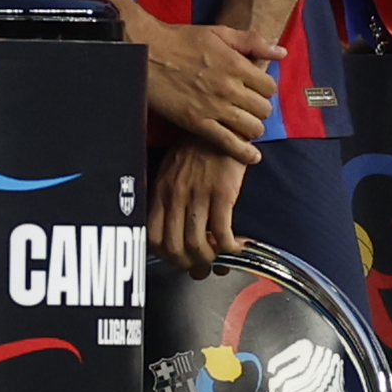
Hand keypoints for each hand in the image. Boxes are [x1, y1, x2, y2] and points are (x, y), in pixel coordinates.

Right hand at [137, 15, 280, 162]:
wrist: (147, 52)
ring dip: (254, 128)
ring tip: (246, 124)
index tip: (257, 90)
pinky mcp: (198, 123)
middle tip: (251, 108)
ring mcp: (214, 107)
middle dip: (261, 109)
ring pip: (252, 127)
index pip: (269, 86)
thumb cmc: (181, 40)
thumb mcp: (220, 32)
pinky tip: (252, 156)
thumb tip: (281, 52)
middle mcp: (229, 88)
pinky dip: (244, 152)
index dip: (266, 89)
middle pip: (264, 109)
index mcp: (236, 64)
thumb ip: (253, 42)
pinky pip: (228, 143)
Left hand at [149, 139, 249, 275]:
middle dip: (189, 264)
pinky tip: (237, 245)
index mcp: (161, 191)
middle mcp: (176, 195)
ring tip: (220, 258)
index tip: (179, 260)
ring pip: (197, 244)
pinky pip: (223, 233)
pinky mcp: (222, 193)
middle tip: (201, 268)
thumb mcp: (172, 170)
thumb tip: (175, 227)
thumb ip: (169, 196)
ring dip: (210, 259)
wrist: (222, 124)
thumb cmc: (198, 147)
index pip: (154, 238)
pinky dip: (230, 247)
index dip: (167, 257)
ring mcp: (198, 195)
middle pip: (174, 247)